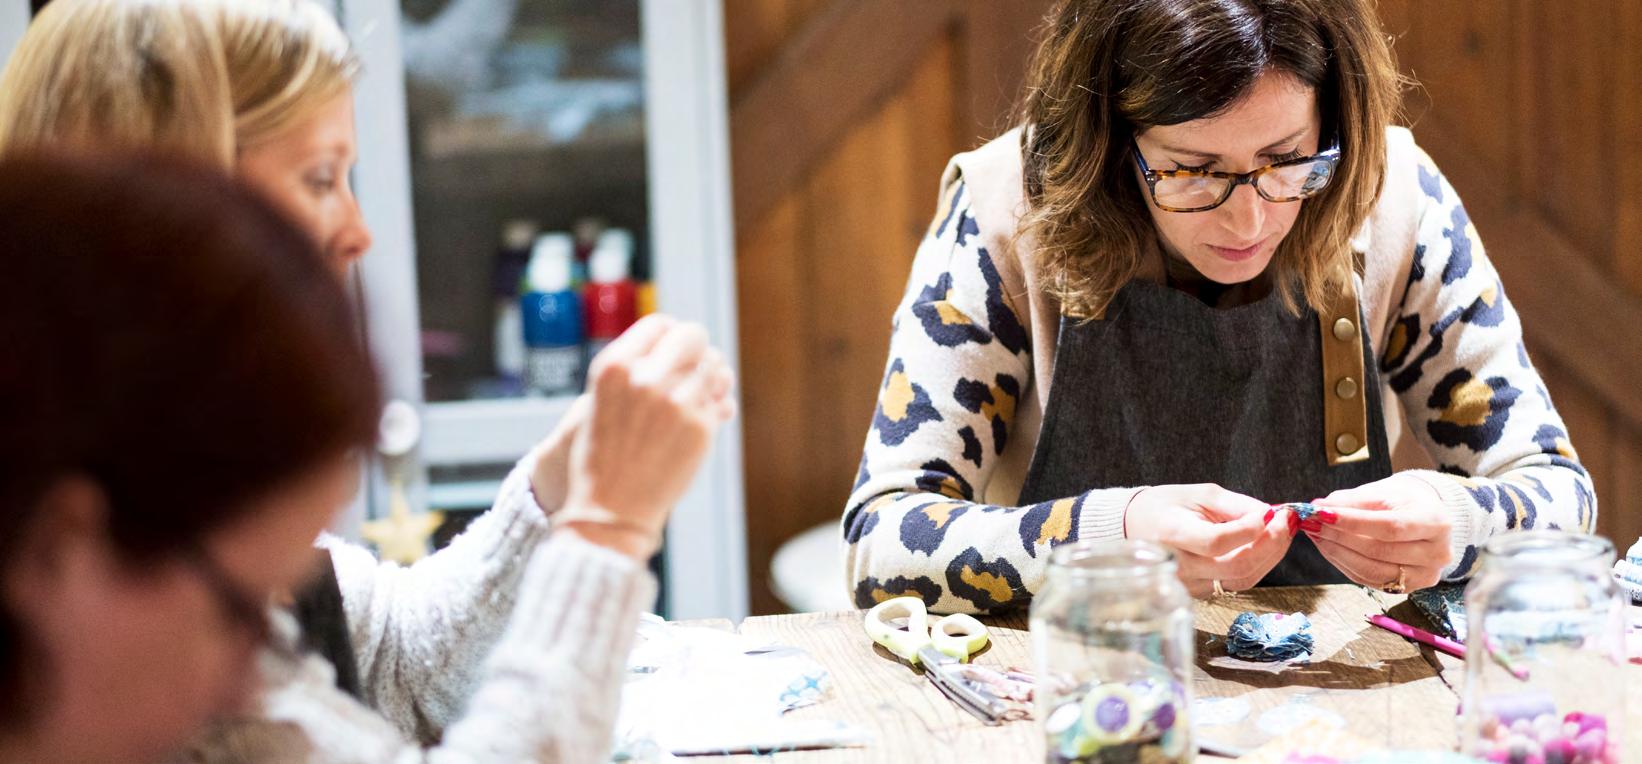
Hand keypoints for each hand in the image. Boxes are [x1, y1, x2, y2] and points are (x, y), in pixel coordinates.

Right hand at [530, 325, 736, 518]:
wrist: (610, 510)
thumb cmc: (605, 455)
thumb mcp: (604, 401)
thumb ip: (639, 369)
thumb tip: (691, 343)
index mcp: (613, 368)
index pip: (659, 324)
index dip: (671, 335)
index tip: (675, 349)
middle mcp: (645, 379)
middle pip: (693, 335)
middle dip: (698, 350)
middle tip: (695, 367)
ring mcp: (675, 402)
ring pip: (715, 366)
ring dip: (712, 378)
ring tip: (700, 395)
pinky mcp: (700, 427)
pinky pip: (721, 402)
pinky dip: (717, 408)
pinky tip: (704, 419)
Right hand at [1125, 484, 1297, 597]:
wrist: (1135, 528)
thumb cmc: (1166, 506)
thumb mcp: (1199, 494)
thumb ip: (1237, 505)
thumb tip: (1272, 516)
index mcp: (1172, 534)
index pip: (1217, 541)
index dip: (1250, 529)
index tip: (1271, 512)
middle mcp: (1178, 565)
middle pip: (1237, 565)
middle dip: (1272, 543)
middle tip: (1287, 521)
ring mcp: (1187, 585)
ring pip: (1243, 579)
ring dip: (1270, 555)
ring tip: (1280, 531)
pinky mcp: (1198, 594)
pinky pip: (1236, 582)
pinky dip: (1257, 564)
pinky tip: (1262, 546)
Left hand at [1307, 474, 1451, 591]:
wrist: (1425, 517)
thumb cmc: (1401, 501)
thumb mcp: (1381, 492)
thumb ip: (1351, 501)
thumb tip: (1318, 508)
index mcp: (1436, 523)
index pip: (1389, 527)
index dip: (1352, 522)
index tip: (1321, 513)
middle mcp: (1437, 553)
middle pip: (1379, 551)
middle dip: (1338, 536)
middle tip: (1311, 523)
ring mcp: (1424, 575)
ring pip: (1371, 570)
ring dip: (1336, 552)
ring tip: (1315, 534)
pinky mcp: (1408, 588)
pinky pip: (1368, 579)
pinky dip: (1343, 563)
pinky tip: (1328, 547)